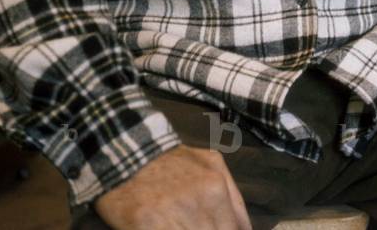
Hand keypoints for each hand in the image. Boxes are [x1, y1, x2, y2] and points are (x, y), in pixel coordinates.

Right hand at [92, 143, 250, 229]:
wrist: (131, 154)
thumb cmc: (175, 161)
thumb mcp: (212, 165)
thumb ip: (234, 198)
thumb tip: (245, 229)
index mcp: (216, 189)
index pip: (234, 229)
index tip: (217, 228)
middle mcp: (198, 204)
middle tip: (197, 223)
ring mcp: (171, 216)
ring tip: (183, 224)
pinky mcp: (147, 225)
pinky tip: (168, 228)